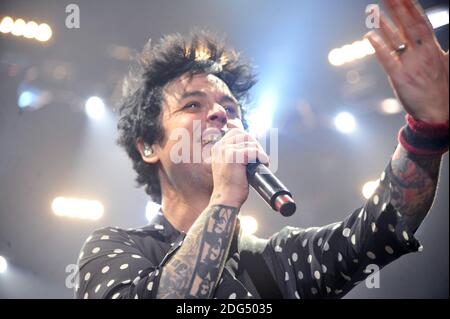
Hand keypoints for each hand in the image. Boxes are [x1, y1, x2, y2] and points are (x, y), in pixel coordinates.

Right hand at [209, 128, 268, 207]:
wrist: (226, 199)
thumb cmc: (230, 187)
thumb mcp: (230, 166)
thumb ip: (237, 155)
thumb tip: (252, 148)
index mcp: (218, 148)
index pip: (236, 132)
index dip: (248, 139)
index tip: (255, 151)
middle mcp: (220, 147)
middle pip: (243, 134)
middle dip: (255, 144)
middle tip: (259, 157)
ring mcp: (225, 151)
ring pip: (249, 142)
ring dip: (259, 151)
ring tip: (261, 162)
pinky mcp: (232, 156)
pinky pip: (252, 150)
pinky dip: (260, 156)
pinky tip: (263, 162)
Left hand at [365, 0, 448, 122]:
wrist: (440, 113)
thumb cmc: (443, 89)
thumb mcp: (448, 63)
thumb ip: (438, 48)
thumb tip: (432, 37)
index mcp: (434, 49)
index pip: (421, 22)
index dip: (411, 7)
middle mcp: (422, 53)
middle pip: (408, 25)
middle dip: (398, 8)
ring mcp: (411, 65)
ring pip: (396, 39)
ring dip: (384, 24)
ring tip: (373, 11)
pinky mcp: (400, 78)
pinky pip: (387, 59)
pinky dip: (378, 47)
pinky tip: (369, 37)